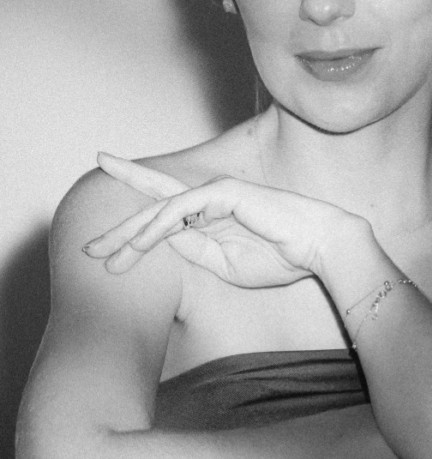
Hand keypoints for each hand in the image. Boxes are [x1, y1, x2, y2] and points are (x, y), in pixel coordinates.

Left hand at [84, 154, 356, 288]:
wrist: (317, 248)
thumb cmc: (279, 258)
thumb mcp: (225, 265)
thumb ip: (194, 251)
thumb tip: (163, 243)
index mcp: (209, 217)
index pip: (164, 210)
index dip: (132, 214)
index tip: (103, 229)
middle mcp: (207, 200)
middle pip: (152, 208)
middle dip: (119, 230)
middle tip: (88, 248)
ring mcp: (214, 193)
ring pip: (160, 212)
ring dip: (130, 236)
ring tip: (103, 255)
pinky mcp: (222, 193)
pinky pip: (180, 212)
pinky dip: (156, 229)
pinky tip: (138, 245)